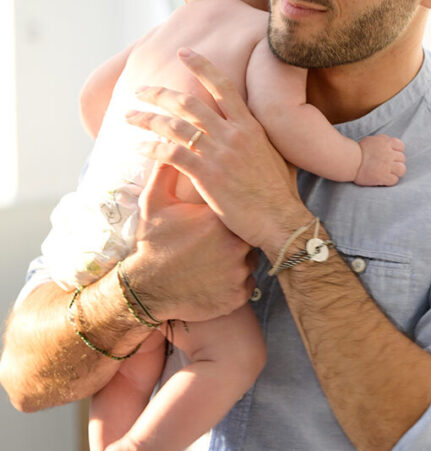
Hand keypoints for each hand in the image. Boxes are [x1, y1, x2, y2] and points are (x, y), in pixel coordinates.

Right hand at [125, 163, 256, 322]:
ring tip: (211, 261)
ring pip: (250, 258)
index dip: (231, 210)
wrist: (147, 290)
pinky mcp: (241, 293)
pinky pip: (247, 282)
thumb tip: (170, 145)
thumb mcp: (154, 204)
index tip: (219, 216)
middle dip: (236, 235)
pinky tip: (215, 278)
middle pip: (249, 233)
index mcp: (219, 219)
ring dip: (236, 259)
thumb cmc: (152, 244)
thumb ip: (166, 172)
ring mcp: (240, 271)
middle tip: (213, 242)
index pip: (240, 206)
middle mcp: (236, 245)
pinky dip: (235, 280)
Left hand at [126, 48, 306, 249]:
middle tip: (140, 91)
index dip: (201, 66)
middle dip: (159, 93)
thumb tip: (253, 131)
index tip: (183, 53)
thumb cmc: (280, 194)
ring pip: (174, 125)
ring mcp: (219, 154)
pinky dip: (152, 148)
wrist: (281, 220)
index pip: (223, 87)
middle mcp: (233, 134)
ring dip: (147, 118)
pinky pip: (171, 154)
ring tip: (130, 116)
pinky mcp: (207, 175)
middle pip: (188, 103)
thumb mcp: (276, 156)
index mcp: (251, 126)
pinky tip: (139, 148)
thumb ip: (259, 139)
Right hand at [354, 135, 405, 186]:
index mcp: (386, 143)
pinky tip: (385, 180)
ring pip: (401, 169)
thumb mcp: (372, 140)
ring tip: (390, 173)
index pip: (400, 146)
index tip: (392, 155)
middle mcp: (389, 153)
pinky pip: (395, 180)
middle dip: (397, 162)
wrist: (350, 160)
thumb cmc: (358, 150)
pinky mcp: (384, 177)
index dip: (398, 151)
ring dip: (397, 172)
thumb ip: (382, 141)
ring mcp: (387, 166)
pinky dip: (391, 180)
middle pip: (402, 158)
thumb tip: (387, 144)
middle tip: (389, 166)